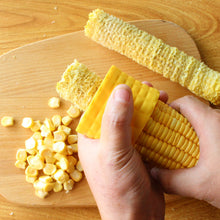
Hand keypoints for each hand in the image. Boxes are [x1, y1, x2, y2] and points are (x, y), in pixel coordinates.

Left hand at [78, 84, 164, 219]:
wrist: (137, 217)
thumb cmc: (118, 189)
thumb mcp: (114, 152)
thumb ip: (116, 121)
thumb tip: (121, 90)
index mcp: (92, 137)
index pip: (98, 107)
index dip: (112, 93)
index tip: (126, 82)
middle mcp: (106, 139)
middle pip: (118, 111)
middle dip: (133, 98)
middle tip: (147, 88)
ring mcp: (123, 145)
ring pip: (133, 119)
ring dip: (146, 107)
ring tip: (160, 97)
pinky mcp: (138, 151)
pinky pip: (145, 130)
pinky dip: (154, 121)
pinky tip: (164, 114)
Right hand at [151, 96, 219, 208]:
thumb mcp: (202, 185)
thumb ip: (172, 181)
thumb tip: (153, 175)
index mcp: (211, 122)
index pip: (185, 102)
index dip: (170, 108)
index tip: (161, 120)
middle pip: (194, 111)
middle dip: (178, 121)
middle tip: (168, 136)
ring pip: (205, 121)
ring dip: (192, 131)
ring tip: (182, 147)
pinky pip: (215, 130)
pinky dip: (205, 138)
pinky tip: (202, 155)